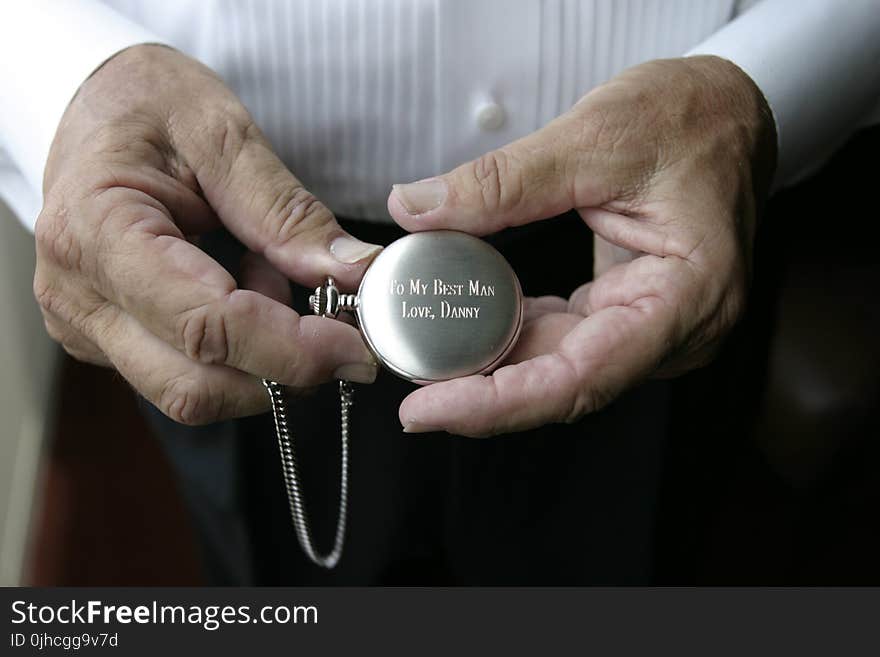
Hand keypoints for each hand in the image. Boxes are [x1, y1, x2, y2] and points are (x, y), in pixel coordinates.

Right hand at [35, 45, 381, 424]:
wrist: (90, 104)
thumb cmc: (144, 103)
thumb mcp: (221, 131)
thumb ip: (286, 211)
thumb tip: (351, 273)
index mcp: (95, 233)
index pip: (205, 325)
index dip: (290, 349)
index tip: (354, 345)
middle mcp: (78, 296)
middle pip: (195, 384)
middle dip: (282, 367)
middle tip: (333, 317)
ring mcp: (87, 325)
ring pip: (192, 391)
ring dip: (260, 356)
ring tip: (269, 274)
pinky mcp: (108, 339)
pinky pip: (184, 372)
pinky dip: (238, 348)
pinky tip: (244, 286)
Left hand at [388, 56, 776, 436]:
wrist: (727, 109)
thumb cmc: (687, 118)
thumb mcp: (592, 139)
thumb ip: (501, 182)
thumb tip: (415, 209)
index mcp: (689, 298)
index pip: (581, 378)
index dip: (499, 403)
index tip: (428, 409)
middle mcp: (678, 329)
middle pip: (566, 385)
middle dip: (481, 392)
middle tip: (408, 389)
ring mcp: (654, 325)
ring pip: (560, 369)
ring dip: (492, 368)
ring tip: (424, 358)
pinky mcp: (629, 311)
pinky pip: (564, 341)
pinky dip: (512, 338)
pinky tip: (465, 329)